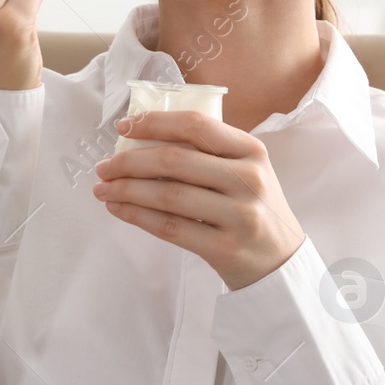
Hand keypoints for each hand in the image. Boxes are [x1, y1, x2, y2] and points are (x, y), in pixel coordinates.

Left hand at [91, 110, 304, 290]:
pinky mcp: (224, 248)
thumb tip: (142, 139)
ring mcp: (238, 215)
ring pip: (168, 195)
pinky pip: (170, 227)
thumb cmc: (252, 208)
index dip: (155, 122)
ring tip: (103, 189)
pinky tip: (119, 209)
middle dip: (129, 161)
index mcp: (252, 151)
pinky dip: (137, 216)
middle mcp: (248, 179)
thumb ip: (208, 153)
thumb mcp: (245, 170)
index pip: (196, 126)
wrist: (281, 262)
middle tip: (104, 167)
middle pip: (175, 160)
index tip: (124, 127)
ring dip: (126, 190)